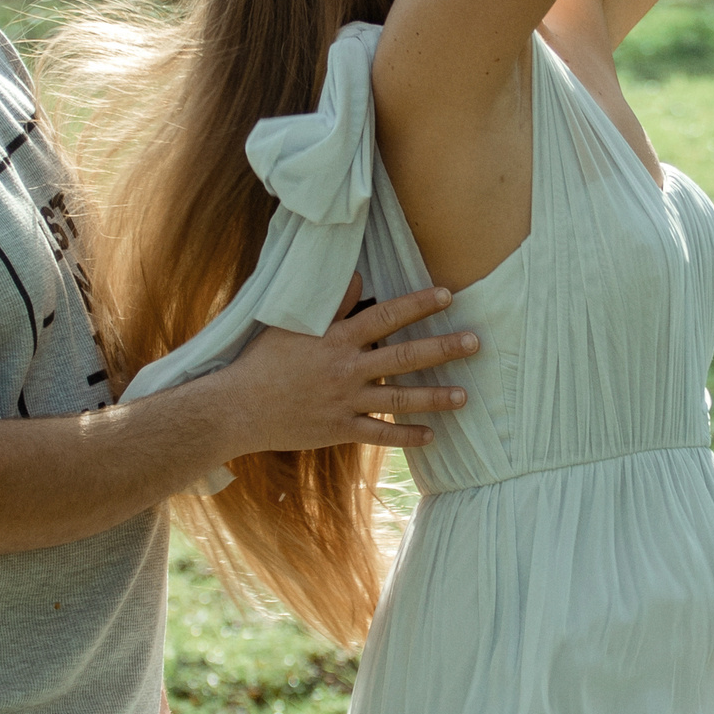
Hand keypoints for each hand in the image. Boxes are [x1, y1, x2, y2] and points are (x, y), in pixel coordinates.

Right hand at [211, 283, 477, 456]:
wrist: (237, 408)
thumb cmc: (262, 361)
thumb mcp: (292, 324)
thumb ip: (330, 304)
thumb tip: (358, 277)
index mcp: (335, 338)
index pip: (386, 316)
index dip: (418, 304)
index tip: (447, 295)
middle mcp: (345, 368)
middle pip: (404, 355)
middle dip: (443, 348)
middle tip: (476, 342)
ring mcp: (344, 401)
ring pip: (399, 398)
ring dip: (434, 397)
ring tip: (465, 396)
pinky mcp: (338, 429)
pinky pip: (380, 434)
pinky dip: (406, 436)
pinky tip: (432, 436)